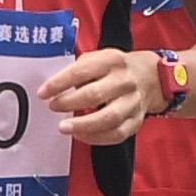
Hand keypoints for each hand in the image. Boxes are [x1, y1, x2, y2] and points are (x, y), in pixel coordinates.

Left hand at [42, 46, 157, 144]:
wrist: (151, 76)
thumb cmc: (116, 69)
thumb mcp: (99, 57)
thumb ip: (79, 69)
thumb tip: (54, 88)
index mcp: (111, 61)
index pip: (81, 71)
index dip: (59, 83)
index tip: (43, 93)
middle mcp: (124, 81)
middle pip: (95, 95)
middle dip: (69, 103)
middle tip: (53, 107)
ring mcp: (132, 102)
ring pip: (108, 118)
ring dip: (83, 125)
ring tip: (64, 128)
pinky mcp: (136, 120)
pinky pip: (117, 134)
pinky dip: (96, 138)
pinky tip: (81, 136)